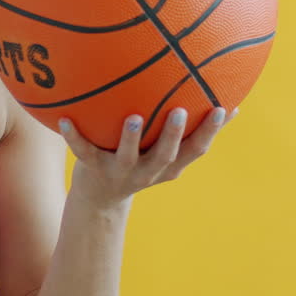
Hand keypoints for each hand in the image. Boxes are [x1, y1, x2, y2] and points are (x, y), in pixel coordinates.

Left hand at [58, 106, 239, 207]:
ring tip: (133, 117)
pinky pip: (82, 151)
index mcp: (169, 165)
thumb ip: (190, 127)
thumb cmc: (140, 160)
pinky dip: (73, 137)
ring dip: (131, 138)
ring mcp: (120, 172)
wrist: (100, 197)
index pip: (195, 149)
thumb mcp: (166, 150)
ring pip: (127, 156)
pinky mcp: (93, 169)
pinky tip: (64, 120)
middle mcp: (147, 171)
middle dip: (173, 134)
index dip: (209, 131)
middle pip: (165, 155)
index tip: (221, 108)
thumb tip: (231, 99)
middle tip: (179, 111)